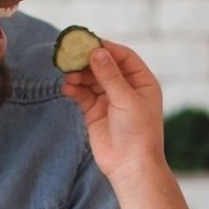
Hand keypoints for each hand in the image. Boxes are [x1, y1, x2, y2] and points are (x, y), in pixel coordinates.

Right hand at [58, 40, 167, 187]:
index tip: (87, 42)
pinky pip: (82, 94)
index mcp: (142, 82)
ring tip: (68, 75)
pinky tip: (67, 87)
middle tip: (70, 56)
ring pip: (91, 79)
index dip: (106, 48)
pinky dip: (74, 89)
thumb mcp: (126, 100)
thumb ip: (110, 75)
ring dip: (78, 75)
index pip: (123, 57)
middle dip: (87, 61)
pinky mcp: (95, 112)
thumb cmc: (138, 133)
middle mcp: (126, 88)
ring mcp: (109, 100)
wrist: (130, 166)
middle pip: (104, 66)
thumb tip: (97, 51)